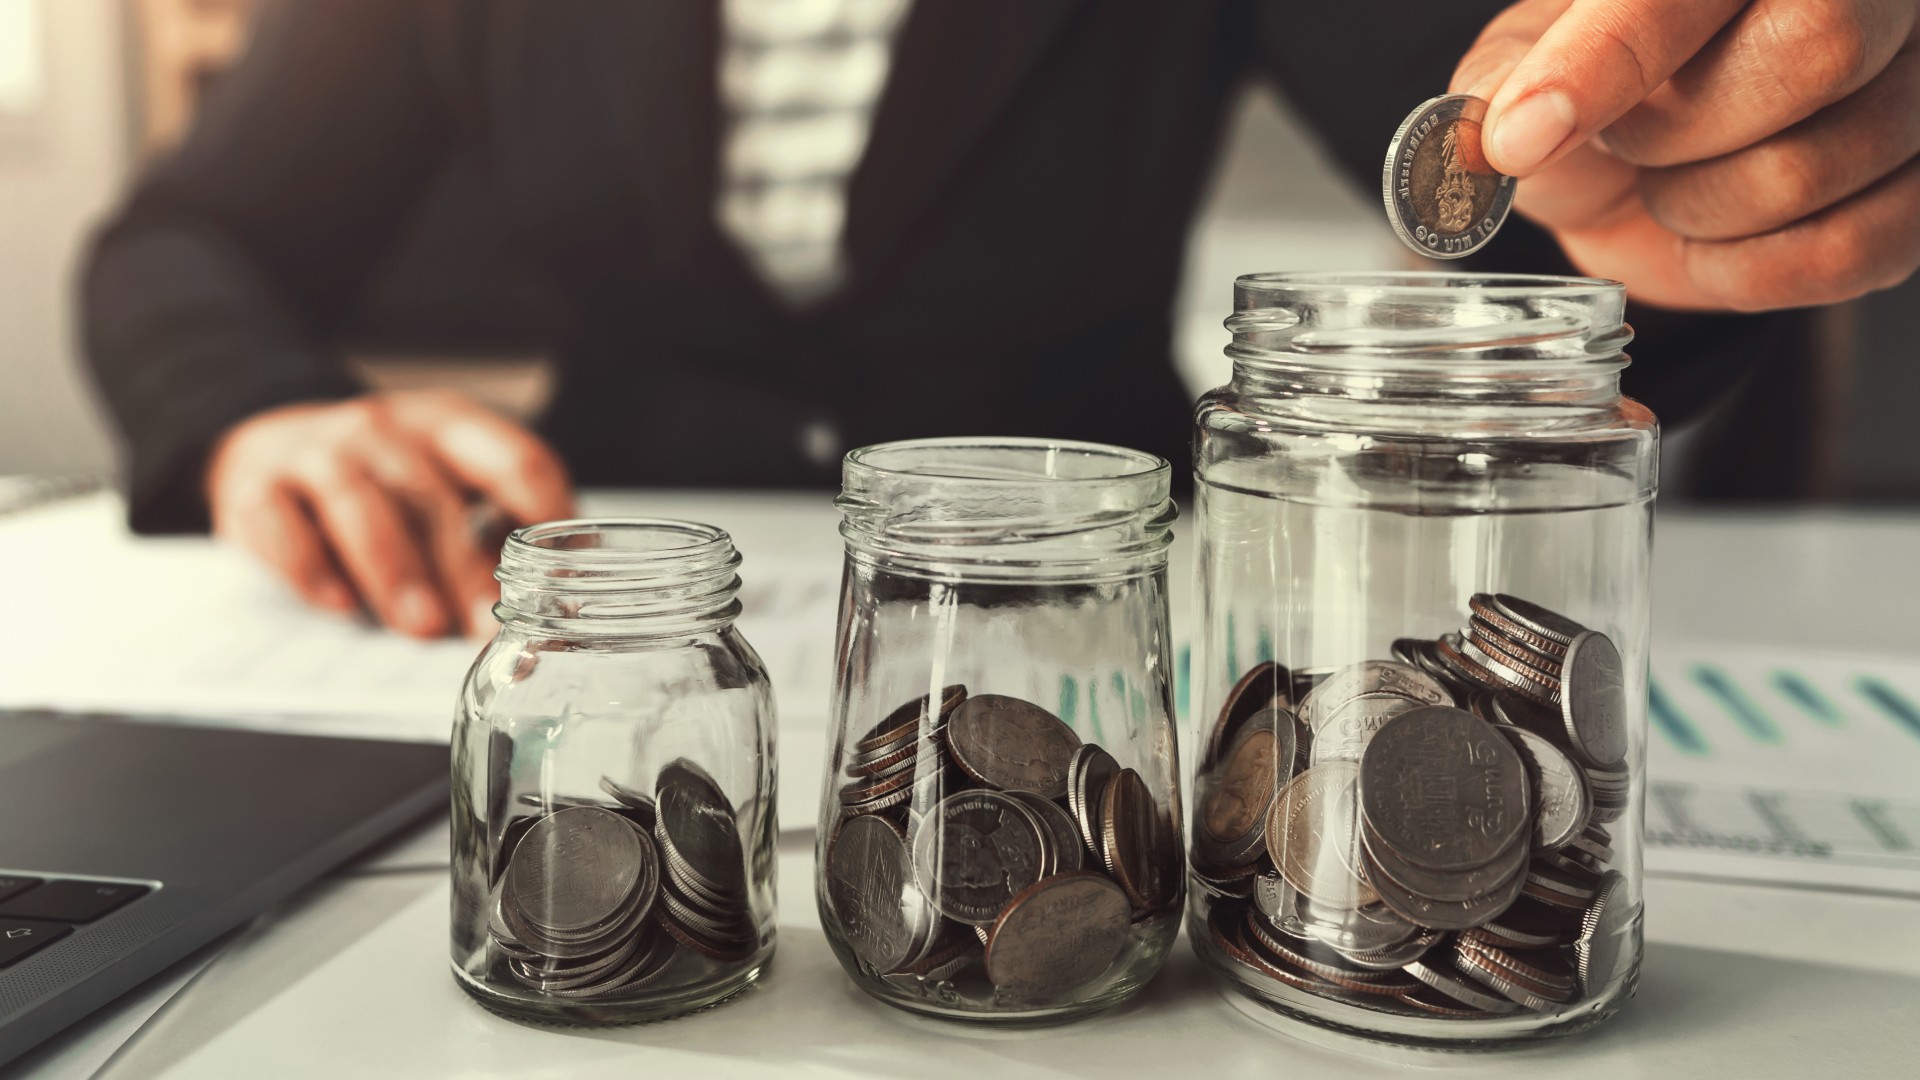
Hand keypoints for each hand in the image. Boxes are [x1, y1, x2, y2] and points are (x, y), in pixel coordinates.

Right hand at [206, 390, 573, 637]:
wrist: (266, 450)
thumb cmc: (381, 483)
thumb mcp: (445, 486)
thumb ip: (495, 531)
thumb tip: (559, 603)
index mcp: (450, 426)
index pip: (514, 459)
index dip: (543, 519)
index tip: (557, 580)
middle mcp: (385, 429)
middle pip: (435, 495)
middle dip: (465, 566)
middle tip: (487, 626)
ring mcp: (317, 455)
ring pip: (362, 507)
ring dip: (397, 571)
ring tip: (424, 627)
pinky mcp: (256, 490)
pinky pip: (281, 526)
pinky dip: (310, 567)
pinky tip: (339, 606)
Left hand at [1454, 0, 1919, 310]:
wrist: (1644, 170)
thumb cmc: (1594, 97)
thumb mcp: (1523, 69)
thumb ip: (1501, 85)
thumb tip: (1495, 135)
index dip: (1607, 60)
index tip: (1519, 137)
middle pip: (1817, 50)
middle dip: (1677, 132)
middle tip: (1625, 143)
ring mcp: (1912, 86)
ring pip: (1818, 164)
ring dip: (1701, 208)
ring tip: (1672, 183)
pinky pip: (1851, 250)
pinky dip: (1748, 271)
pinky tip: (1715, 238)